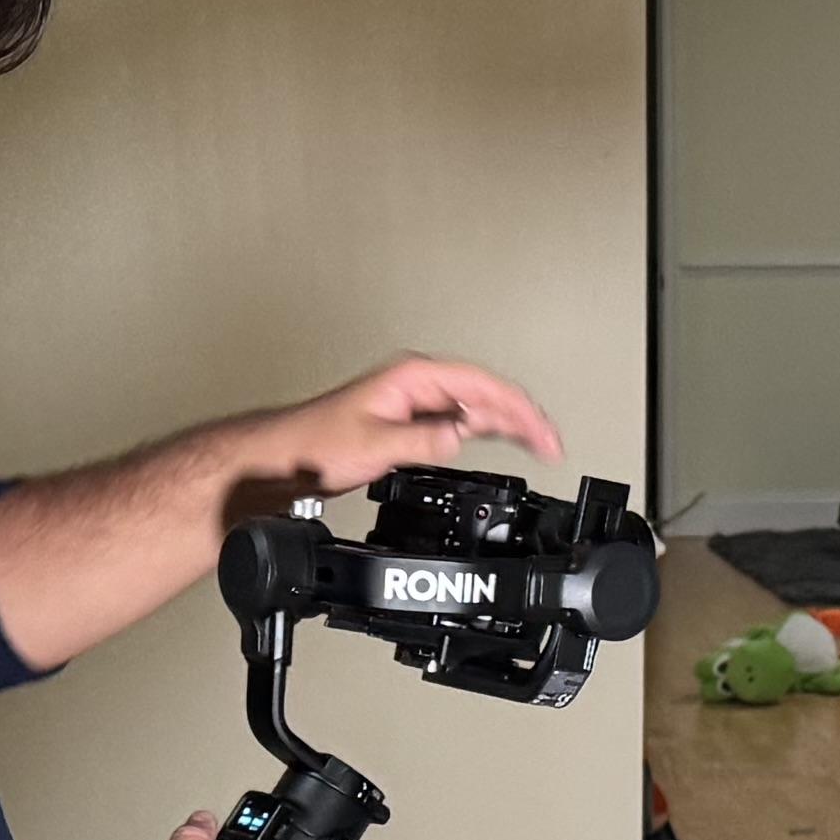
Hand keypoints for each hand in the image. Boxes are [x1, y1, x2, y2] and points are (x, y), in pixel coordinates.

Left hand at [249, 354, 563, 508]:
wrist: (286, 461)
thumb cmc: (315, 445)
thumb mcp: (375, 445)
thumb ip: (423, 440)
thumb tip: (462, 436)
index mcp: (412, 377)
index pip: (481, 386)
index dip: (518, 409)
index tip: (542, 433)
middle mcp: (417, 384)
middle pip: (485, 394)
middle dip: (523, 417)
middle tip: (553, 444)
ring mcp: (415, 402)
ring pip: (476, 407)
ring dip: (509, 425)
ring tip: (541, 444)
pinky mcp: (411, 423)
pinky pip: (461, 421)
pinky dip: (486, 432)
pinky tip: (501, 443)